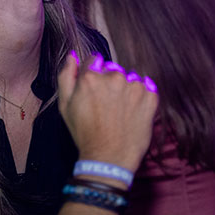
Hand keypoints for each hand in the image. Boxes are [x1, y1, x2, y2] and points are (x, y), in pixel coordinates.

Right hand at [58, 53, 158, 172]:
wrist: (108, 159)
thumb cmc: (84, 133)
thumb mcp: (65, 105)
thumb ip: (66, 76)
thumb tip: (72, 56)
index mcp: (91, 77)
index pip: (94, 60)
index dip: (93, 75)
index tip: (94, 91)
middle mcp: (113, 77)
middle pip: (112, 69)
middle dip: (109, 82)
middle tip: (107, 105)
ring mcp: (134, 86)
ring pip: (129, 78)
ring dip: (126, 89)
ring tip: (120, 111)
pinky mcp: (150, 97)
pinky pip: (146, 87)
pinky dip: (141, 97)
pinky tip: (132, 112)